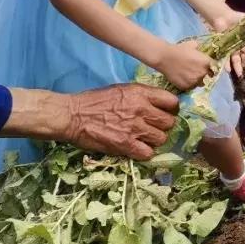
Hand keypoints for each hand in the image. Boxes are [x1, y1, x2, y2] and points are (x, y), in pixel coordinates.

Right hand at [62, 84, 179, 160]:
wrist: (72, 115)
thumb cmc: (95, 101)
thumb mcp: (122, 90)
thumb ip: (142, 96)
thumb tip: (158, 104)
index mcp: (141, 93)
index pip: (172, 102)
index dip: (170, 109)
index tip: (165, 113)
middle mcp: (141, 109)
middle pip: (169, 122)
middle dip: (163, 126)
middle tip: (154, 128)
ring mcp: (134, 128)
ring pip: (161, 138)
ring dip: (154, 140)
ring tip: (144, 139)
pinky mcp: (125, 144)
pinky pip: (148, 153)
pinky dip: (144, 153)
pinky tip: (137, 149)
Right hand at [153, 40, 217, 91]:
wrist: (165, 57)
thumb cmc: (179, 49)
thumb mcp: (193, 45)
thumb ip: (200, 50)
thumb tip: (201, 51)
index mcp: (207, 62)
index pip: (215, 67)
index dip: (211, 67)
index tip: (208, 68)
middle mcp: (203, 73)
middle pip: (207, 76)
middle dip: (203, 74)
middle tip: (195, 71)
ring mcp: (195, 81)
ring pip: (199, 83)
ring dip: (196, 80)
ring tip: (189, 75)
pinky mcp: (186, 87)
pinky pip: (190, 87)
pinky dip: (188, 84)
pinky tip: (183, 78)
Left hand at [210, 10, 244, 78]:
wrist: (224, 17)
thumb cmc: (237, 18)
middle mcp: (242, 46)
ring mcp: (234, 49)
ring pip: (237, 60)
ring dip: (238, 67)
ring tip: (240, 74)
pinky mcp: (225, 49)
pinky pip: (226, 57)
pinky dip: (227, 63)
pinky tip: (228, 70)